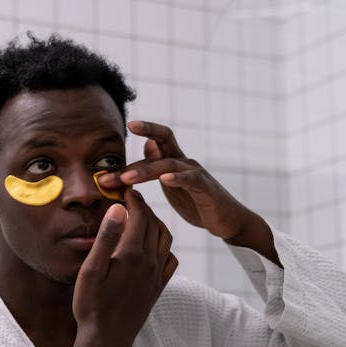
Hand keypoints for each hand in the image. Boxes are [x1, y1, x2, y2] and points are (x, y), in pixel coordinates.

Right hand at [72, 190, 177, 346]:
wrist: (107, 341)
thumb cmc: (92, 306)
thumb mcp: (91, 270)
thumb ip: (106, 237)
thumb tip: (118, 208)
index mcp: (133, 254)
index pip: (139, 215)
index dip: (132, 198)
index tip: (124, 188)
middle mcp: (150, 262)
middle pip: (154, 224)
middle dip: (143, 207)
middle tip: (130, 198)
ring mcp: (157, 276)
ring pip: (165, 238)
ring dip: (155, 223)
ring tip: (140, 217)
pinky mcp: (158, 288)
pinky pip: (169, 258)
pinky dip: (163, 245)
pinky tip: (151, 246)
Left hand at [98, 120, 280, 263]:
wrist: (228, 221)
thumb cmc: (197, 203)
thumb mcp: (173, 183)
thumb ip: (158, 166)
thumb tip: (147, 145)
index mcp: (174, 160)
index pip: (157, 139)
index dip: (145, 129)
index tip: (127, 125)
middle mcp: (185, 161)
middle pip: (164, 139)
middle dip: (144, 134)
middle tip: (117, 148)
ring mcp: (196, 173)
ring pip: (168, 164)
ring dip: (145, 171)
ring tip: (125, 179)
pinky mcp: (206, 189)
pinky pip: (191, 179)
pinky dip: (177, 178)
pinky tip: (165, 180)